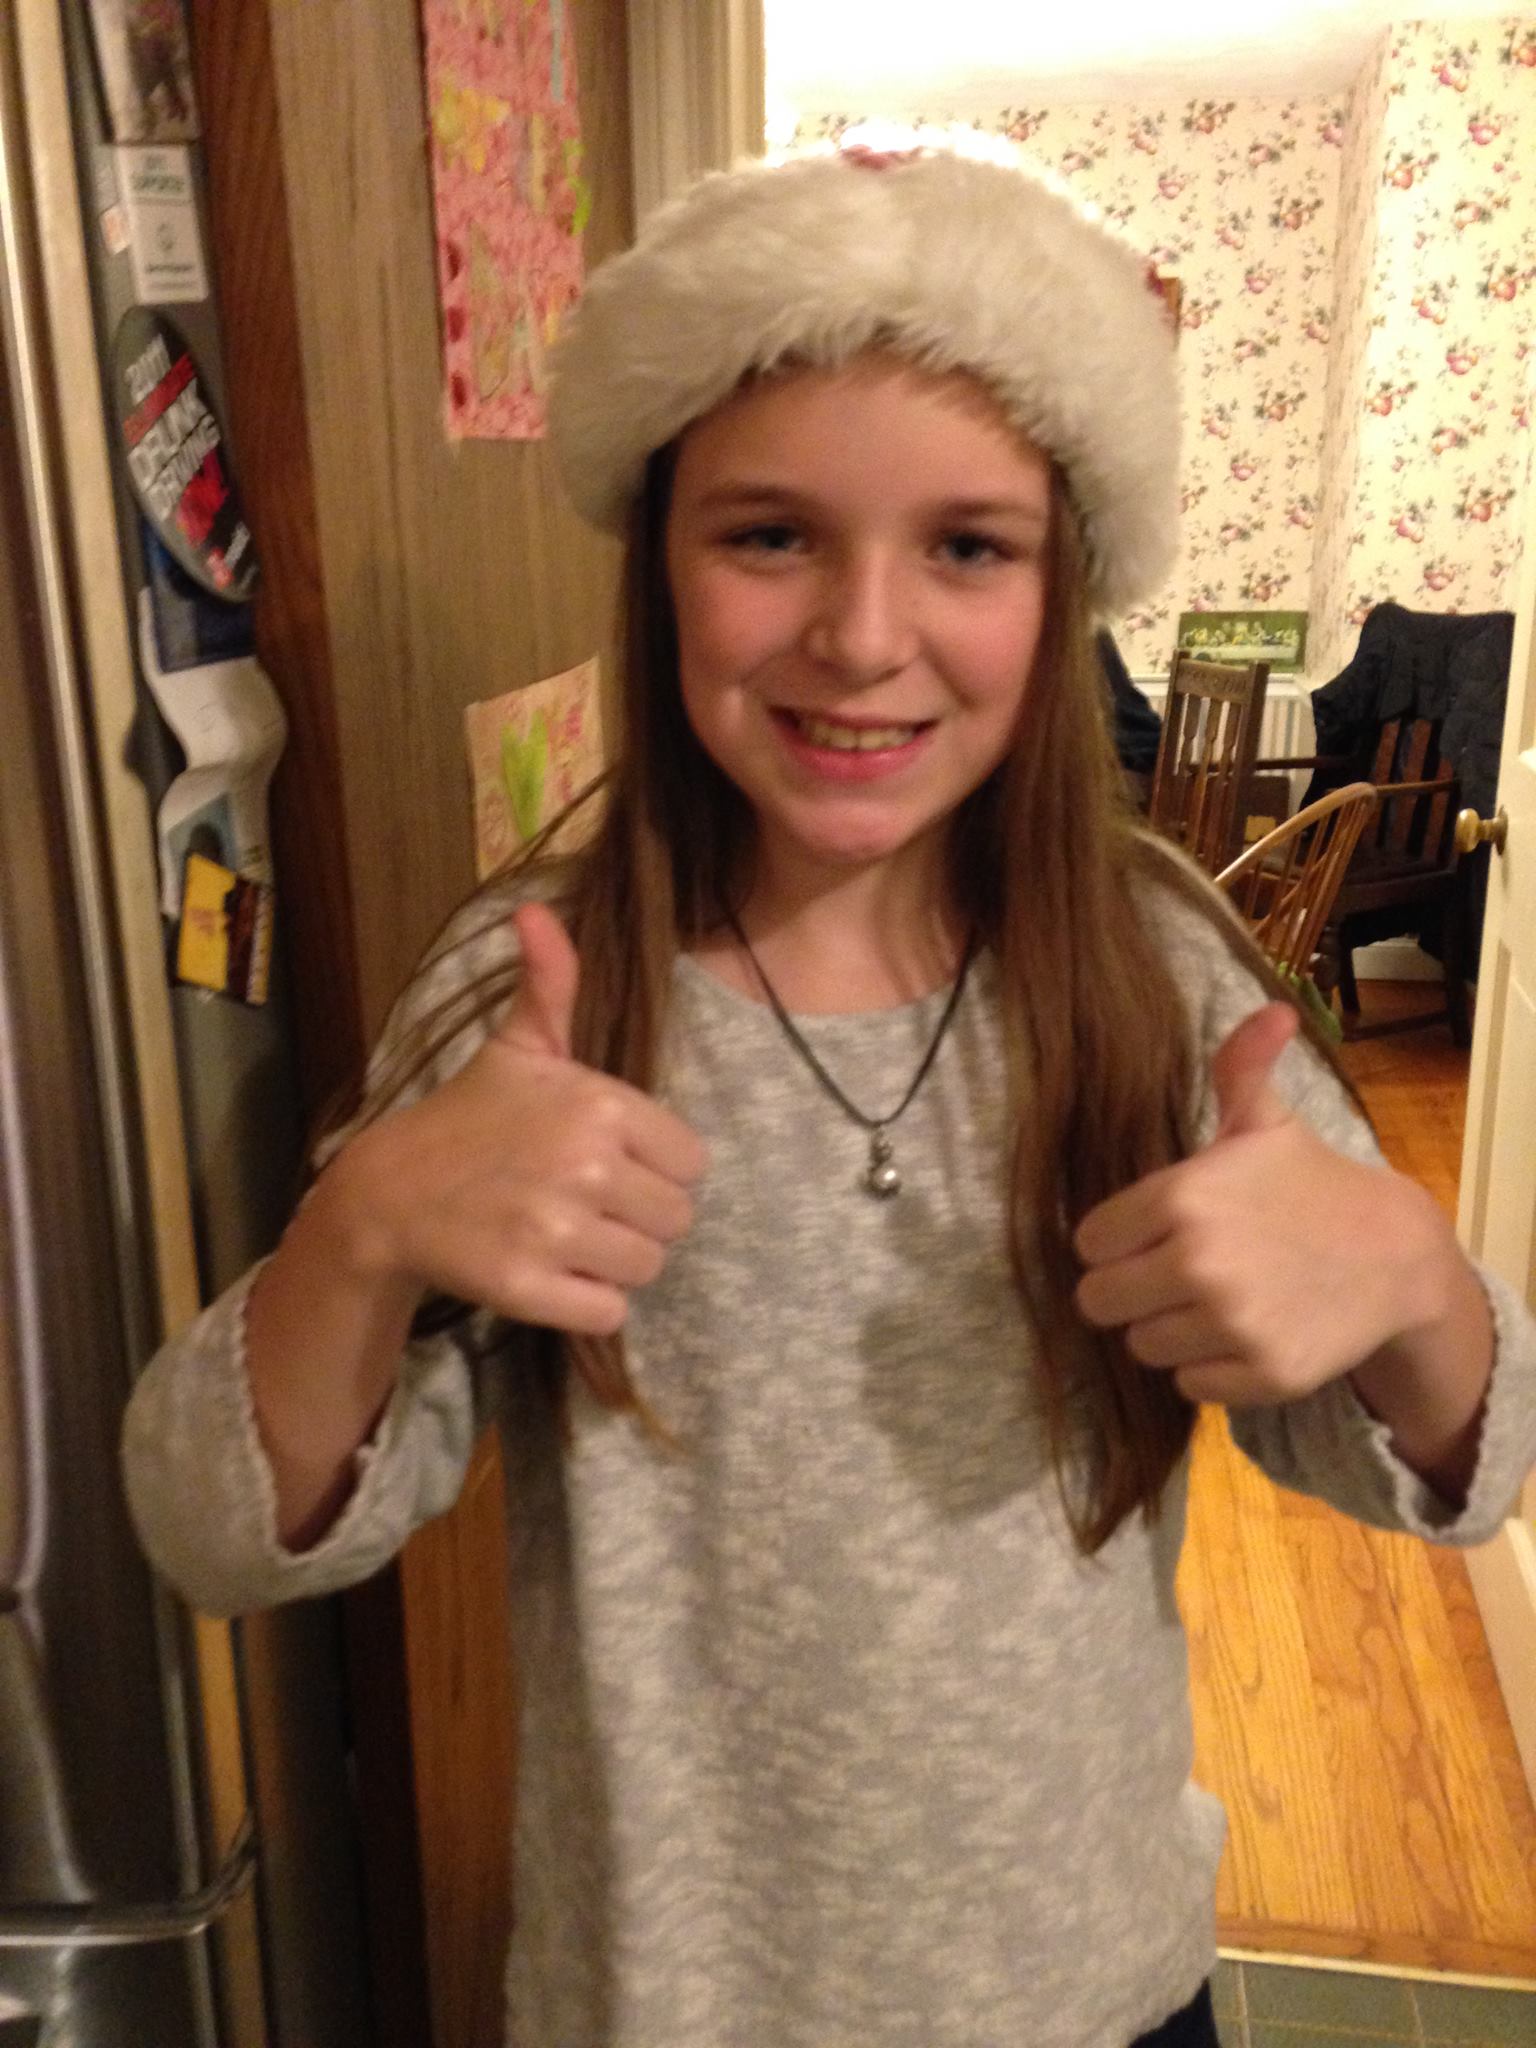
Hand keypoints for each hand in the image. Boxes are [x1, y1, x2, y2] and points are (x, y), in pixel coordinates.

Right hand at [325, 903, 707, 1335]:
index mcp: (599, 1104)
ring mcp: (554, 1230)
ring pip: (647, 1267)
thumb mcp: (517, 1048)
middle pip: (676, 1219)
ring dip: (615, 1262)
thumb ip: (550, 985)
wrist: (388, 1191)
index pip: (690, 1161)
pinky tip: (556, 1275)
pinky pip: (609, 1312)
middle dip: (639, 1218)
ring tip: (570, 1237)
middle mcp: (584, 1165)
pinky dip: (589, 1304)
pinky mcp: (528, 1288)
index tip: (612, 1162)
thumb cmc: (469, 1117)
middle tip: (589, 1204)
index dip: (657, 1167)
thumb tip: (538, 911)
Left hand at [1072, 1002, 1454, 1407]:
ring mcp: (1232, 1323)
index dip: (1114, 1241)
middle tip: (1171, 1275)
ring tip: (1212, 1301)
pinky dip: (1208, 1367)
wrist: (1396, 1257)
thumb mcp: (1268, 1123)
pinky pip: (1189, 1385)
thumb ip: (1241, 1067)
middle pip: (1098, 1301)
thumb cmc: (1311, 1185)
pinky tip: (1242, 1332)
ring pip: (1141, 1346)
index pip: (1088, 1243)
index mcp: (1183, 1198)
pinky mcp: (1261, 1373)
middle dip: (1129, 1289)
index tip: (1149, 1236)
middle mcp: (1199, 1263)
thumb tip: (1272, 1010)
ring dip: (1167, 1329)